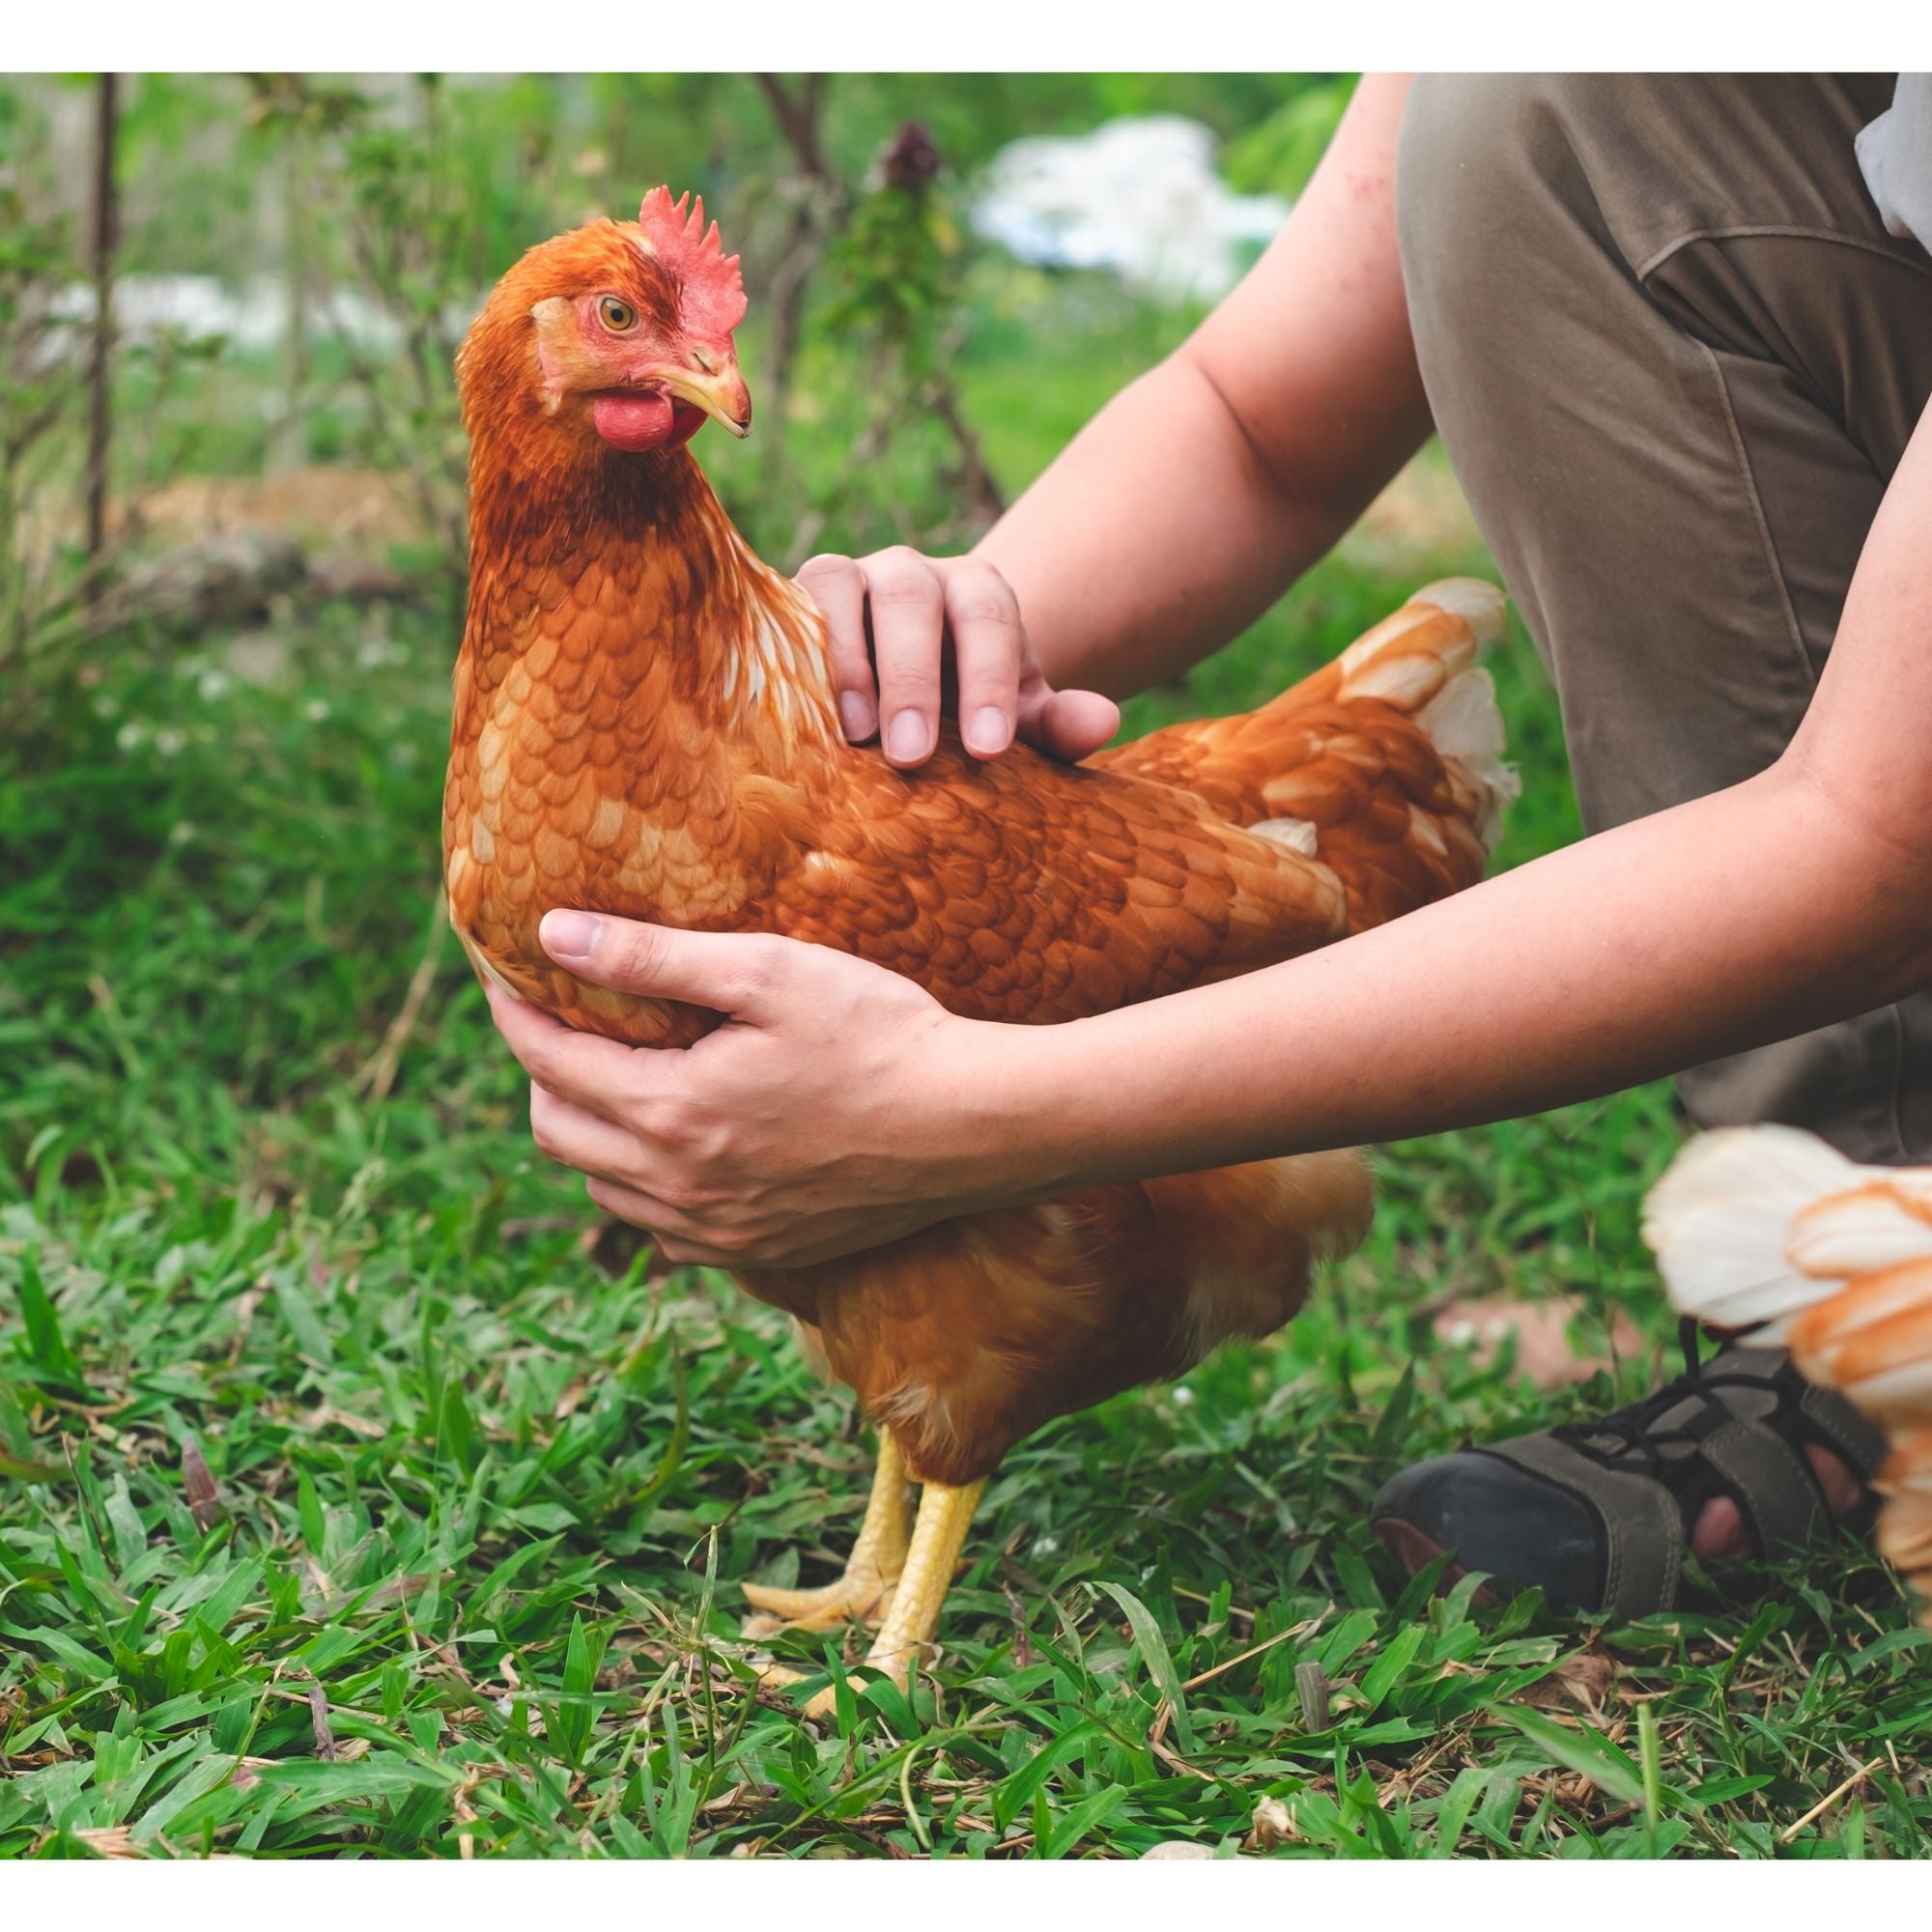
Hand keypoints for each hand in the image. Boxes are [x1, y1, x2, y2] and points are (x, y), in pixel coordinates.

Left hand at [486, 909, 1020, 1267]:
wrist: (973, 1127)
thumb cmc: (879, 1034)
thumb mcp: (767, 973)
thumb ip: (652, 959)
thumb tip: (553, 937)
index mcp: (671, 1112)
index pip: (549, 1062)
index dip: (515, 1012)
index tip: (504, 975)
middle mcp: (679, 1188)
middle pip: (558, 1133)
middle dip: (544, 1073)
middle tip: (564, 1022)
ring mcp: (717, 1233)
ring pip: (605, 1191)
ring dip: (592, 1133)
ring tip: (621, 1078)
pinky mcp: (758, 1255)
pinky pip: (663, 1229)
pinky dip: (646, 1186)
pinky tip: (683, 1144)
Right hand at [796, 548, 1120, 769]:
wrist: (900, 683)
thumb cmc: (966, 707)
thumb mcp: (1016, 718)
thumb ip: (1058, 723)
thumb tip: (1102, 721)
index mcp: (976, 593)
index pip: (987, 618)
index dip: (989, 680)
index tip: (991, 750)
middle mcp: (911, 573)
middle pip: (912, 599)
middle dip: (913, 679)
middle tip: (913, 757)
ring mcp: (847, 578)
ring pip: (839, 588)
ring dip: (844, 661)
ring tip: (854, 738)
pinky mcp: (791, 600)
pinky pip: (783, 609)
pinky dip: (790, 655)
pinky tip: (796, 717)